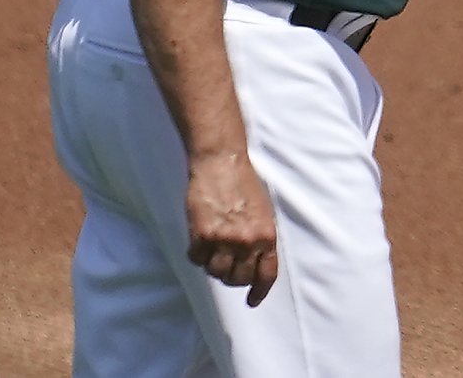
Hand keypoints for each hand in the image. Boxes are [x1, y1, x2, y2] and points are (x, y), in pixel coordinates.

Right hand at [185, 150, 279, 306]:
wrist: (221, 161)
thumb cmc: (244, 184)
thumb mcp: (263, 212)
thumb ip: (260, 239)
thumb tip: (254, 264)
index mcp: (267, 236)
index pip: (266, 275)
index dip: (259, 291)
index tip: (252, 300)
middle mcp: (247, 241)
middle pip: (238, 279)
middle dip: (231, 277)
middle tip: (225, 265)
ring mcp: (224, 239)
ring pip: (215, 272)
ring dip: (212, 265)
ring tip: (212, 249)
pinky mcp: (201, 234)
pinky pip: (196, 259)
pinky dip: (196, 254)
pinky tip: (198, 240)